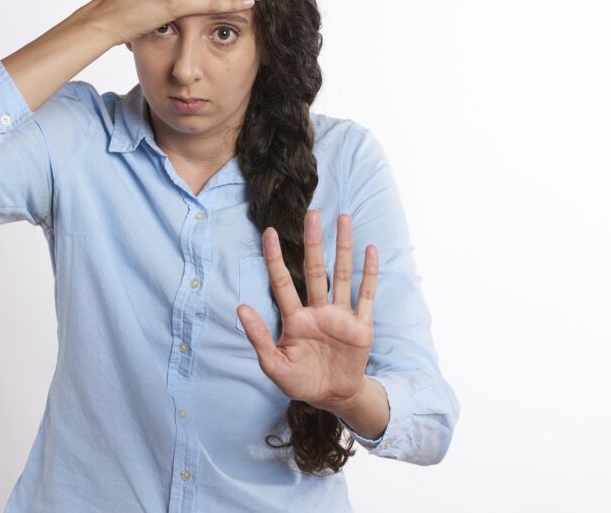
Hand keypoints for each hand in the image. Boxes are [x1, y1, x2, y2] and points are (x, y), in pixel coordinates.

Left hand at [236, 210, 378, 410]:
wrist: (333, 397)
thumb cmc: (300, 381)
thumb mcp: (273, 365)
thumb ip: (258, 337)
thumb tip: (240, 307)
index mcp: (294, 319)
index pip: (282, 282)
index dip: (275, 258)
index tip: (269, 232)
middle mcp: (318, 311)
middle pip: (315, 270)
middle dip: (314, 242)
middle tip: (312, 214)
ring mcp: (340, 316)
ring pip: (343, 275)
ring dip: (343, 248)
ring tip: (344, 219)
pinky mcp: (361, 326)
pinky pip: (366, 296)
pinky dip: (370, 274)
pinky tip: (370, 250)